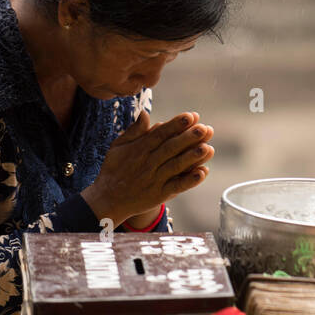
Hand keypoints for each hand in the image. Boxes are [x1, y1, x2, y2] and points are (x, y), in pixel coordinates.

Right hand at [82, 110, 214, 225]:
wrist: (107, 200)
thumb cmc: (114, 169)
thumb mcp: (118, 146)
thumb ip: (134, 131)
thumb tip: (145, 113)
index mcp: (139, 149)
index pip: (161, 134)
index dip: (176, 125)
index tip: (191, 116)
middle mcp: (148, 163)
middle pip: (171, 148)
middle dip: (189, 138)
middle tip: (205, 128)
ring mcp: (155, 180)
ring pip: (176, 166)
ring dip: (192, 157)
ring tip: (208, 148)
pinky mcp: (159, 195)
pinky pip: (176, 187)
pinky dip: (189, 181)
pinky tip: (202, 173)